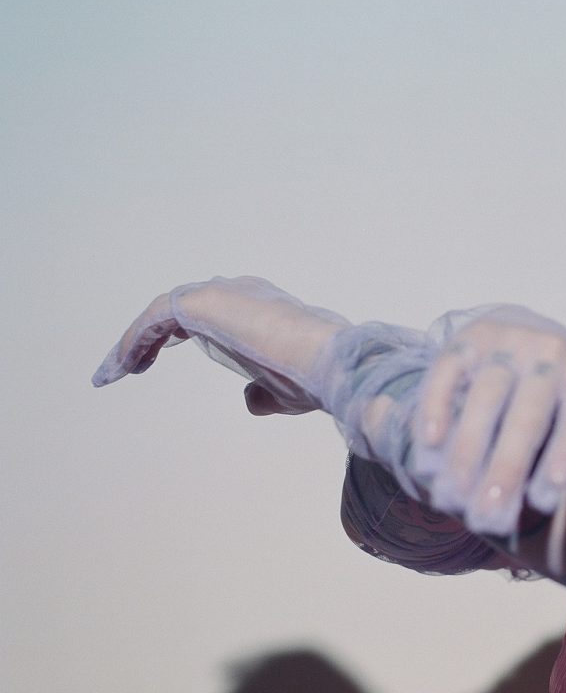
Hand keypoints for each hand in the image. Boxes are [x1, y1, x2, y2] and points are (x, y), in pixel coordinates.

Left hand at [91, 276, 350, 414]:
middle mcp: (241, 292)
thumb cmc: (311, 377)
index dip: (173, 337)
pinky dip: (136, 340)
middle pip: (179, 308)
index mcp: (261, 308)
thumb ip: (263, 391)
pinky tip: (125, 367)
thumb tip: (248, 399)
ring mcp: (223, 293)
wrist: (325, 361)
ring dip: (136, 340)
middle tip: (128, 366)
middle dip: (149, 336)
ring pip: (163, 311)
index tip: (147, 364)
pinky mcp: (205, 301)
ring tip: (113, 372)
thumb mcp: (284, 390)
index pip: (208, 315)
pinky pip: (156, 318)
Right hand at [410, 304, 565, 530]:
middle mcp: (553, 353)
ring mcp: (508, 343)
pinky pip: (448, 373)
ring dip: (468, 451)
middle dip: (509, 469)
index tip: (548, 498)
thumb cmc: (565, 405)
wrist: (525, 345)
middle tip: (490, 519)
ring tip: (453, 500)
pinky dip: (437, 409)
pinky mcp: (467, 340)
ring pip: (486, 397)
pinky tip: (428, 447)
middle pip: (530, 415)